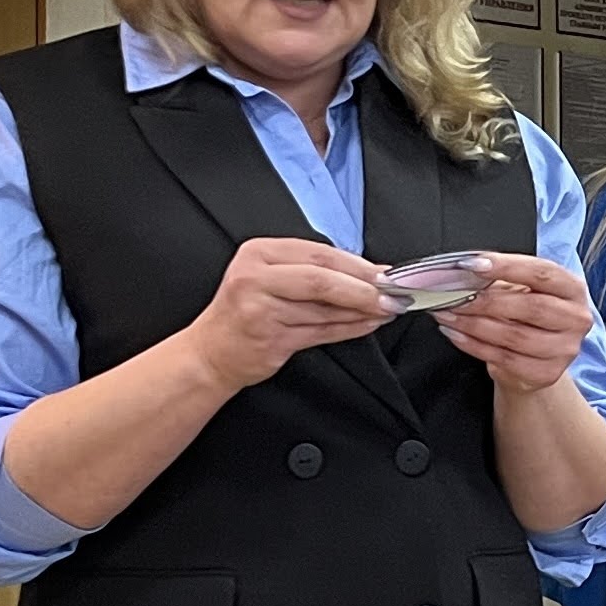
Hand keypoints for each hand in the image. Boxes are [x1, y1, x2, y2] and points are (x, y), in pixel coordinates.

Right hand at [181, 236, 388, 389]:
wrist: (211, 352)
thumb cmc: (244, 312)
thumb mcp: (268, 277)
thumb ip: (311, 270)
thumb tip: (367, 270)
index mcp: (258, 252)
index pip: (318, 253)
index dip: (356, 263)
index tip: (386, 272)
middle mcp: (256, 277)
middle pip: (322, 278)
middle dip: (364, 287)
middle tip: (394, 293)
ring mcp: (261, 309)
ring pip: (324, 307)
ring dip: (362, 309)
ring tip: (387, 309)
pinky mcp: (271, 338)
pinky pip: (320, 331)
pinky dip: (349, 328)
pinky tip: (368, 324)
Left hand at [432, 253, 594, 396]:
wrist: (536, 358)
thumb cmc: (527, 316)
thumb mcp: (521, 290)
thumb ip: (500, 278)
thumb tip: (462, 272)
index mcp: (572, 288)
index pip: (541, 273)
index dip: (506, 267)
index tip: (472, 265)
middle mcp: (576, 318)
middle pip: (530, 307)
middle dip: (486, 300)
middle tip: (452, 295)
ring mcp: (564, 349)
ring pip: (515, 336)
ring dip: (474, 324)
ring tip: (448, 314)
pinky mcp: (547, 373)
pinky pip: (504, 359)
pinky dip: (474, 345)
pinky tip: (457, 334)